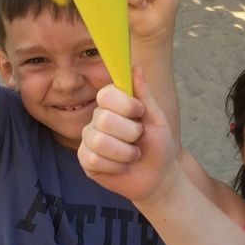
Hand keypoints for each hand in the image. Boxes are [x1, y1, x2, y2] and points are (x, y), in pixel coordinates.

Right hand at [79, 68, 179, 202]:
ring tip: (132, 155)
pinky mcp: (85, 160)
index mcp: (113, 104)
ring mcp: (89, 139)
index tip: (140, 113)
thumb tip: (135, 67)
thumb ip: (144, 94)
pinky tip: (122, 167)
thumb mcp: (156, 118)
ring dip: (125, 152)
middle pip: (104, 119)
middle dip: (130, 133)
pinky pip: (94, 160)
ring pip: (99, 141)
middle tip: (138, 139)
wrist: (158, 177)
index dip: (125, 105)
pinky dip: (116, 166)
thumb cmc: (158, 145)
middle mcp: (97, 119)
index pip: (106, 94)